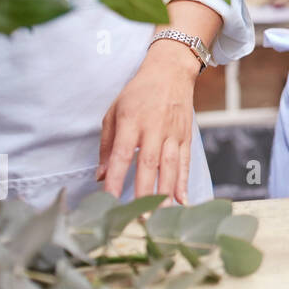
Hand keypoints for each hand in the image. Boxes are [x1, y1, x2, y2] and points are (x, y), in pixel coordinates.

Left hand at [96, 39, 200, 203]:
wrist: (171, 71)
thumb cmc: (139, 92)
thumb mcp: (114, 111)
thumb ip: (108, 145)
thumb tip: (101, 175)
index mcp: (132, 121)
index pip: (123, 154)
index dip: (116, 178)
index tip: (109, 200)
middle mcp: (154, 128)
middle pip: (150, 165)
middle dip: (144, 192)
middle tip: (139, 217)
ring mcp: (173, 133)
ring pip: (170, 167)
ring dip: (165, 193)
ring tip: (160, 216)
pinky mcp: (186, 136)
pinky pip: (186, 162)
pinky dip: (184, 182)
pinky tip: (182, 200)